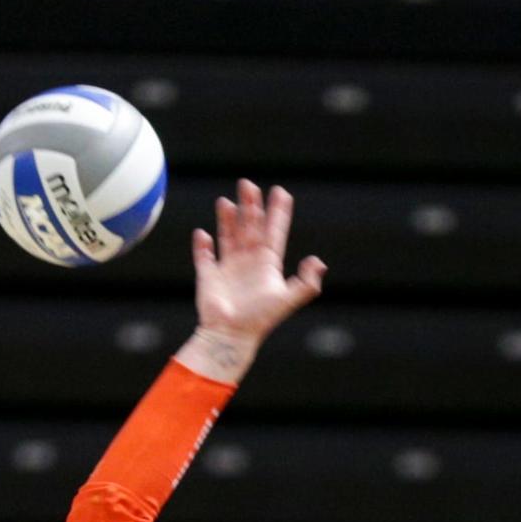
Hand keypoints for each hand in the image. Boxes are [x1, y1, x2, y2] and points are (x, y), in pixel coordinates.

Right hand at [191, 181, 325, 346]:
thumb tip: (318, 262)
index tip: (281, 192)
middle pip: (250, 227)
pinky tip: (202, 234)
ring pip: (228, 235)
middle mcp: (248, 262)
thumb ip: (307, 283)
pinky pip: (204, 257)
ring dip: (227, 218)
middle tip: (248, 185)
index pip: (274, 231)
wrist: (231, 335)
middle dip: (250, 206)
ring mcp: (228, 268)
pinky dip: (202, 245)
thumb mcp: (288, 299)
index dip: (278, 212)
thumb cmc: (260, 319)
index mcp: (267, 264)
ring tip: (226, 201)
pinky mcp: (208, 276)